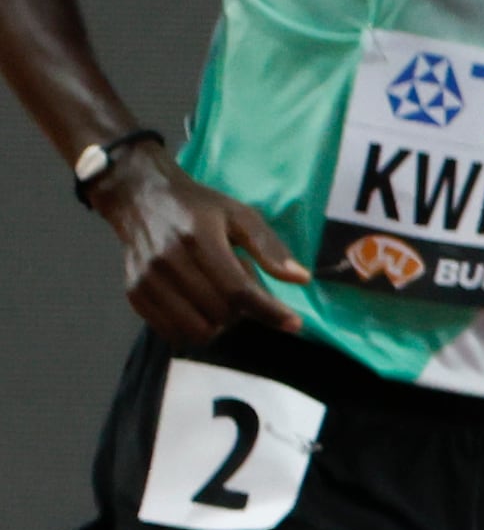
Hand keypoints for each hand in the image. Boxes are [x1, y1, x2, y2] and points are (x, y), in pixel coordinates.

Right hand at [101, 154, 307, 344]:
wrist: (138, 196)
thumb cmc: (196, 207)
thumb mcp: (238, 215)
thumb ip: (269, 247)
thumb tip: (301, 279)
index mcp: (198, 239)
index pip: (238, 291)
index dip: (269, 312)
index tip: (294, 323)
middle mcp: (168, 262)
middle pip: (220, 314)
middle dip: (242, 310)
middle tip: (239, 286)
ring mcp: (147, 280)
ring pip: (196, 330)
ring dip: (218, 324)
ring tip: (218, 297)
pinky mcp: (134, 294)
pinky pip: (172, 333)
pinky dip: (193, 328)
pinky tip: (198, 305)